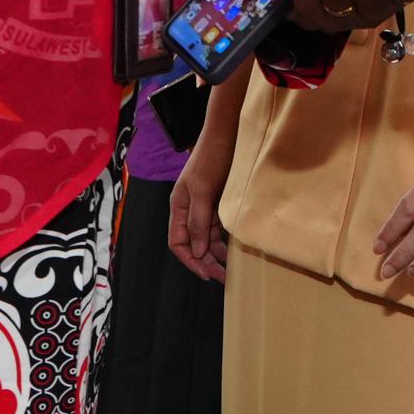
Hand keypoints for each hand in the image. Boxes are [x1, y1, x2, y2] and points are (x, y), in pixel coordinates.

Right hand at [168, 108, 236, 284]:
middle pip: (193, 244)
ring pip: (207, 239)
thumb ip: (199, 220)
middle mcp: (190, 210)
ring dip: (217, 255)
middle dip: (205, 262)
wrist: (228, 136)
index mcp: (179, 207)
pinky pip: (219, 229)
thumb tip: (197, 251)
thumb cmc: (211, 159)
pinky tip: (236, 251)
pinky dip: (225, 241)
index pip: (177, 242)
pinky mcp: (219, 204)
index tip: (206, 274)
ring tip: (231, 270)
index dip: (189, 260)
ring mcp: (205, 208)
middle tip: (223, 277)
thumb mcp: (203, 190)